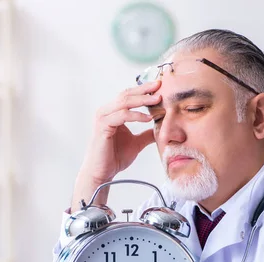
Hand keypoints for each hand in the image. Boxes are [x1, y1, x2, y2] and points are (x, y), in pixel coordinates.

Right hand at [71, 80, 161, 210]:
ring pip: (124, 102)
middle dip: (144, 90)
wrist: (102, 173)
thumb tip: (161, 129)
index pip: (129, 95)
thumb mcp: (136, 143)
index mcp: (112, 113)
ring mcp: (103, 117)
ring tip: (158, 100)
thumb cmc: (114, 158)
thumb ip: (147, 134)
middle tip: (160, 86)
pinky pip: (122, 115)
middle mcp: (106, 111)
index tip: (160, 86)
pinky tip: (148, 118)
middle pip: (127, 94)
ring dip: (142, 100)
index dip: (144, 90)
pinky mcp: (103, 126)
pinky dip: (136, 115)